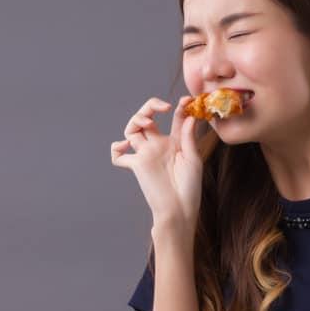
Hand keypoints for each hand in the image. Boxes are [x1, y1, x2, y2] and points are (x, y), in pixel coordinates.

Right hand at [110, 95, 216, 226]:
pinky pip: (118, 156)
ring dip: (135, 120)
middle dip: (150, 107)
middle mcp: (158, 145)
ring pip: (132, 130)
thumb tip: (189, 116)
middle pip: (147, 118)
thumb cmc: (190, 187)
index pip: (175, 118)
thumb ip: (188, 137)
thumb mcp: (193, 159)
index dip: (180, 108)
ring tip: (147, 123)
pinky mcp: (137, 165)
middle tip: (162, 108)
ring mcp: (146, 154)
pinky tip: (124, 146)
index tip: (185, 101)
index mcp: (175, 142)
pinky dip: (116, 149)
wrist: (179, 209)